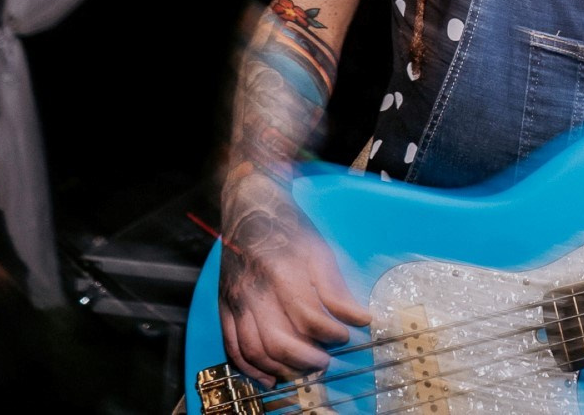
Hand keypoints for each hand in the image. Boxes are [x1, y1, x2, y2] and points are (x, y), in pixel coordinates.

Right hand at [218, 199, 371, 388]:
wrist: (249, 207)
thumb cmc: (286, 225)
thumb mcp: (319, 249)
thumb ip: (336, 288)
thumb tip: (358, 317)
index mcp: (281, 272)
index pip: (308, 318)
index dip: (331, 334)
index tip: (347, 335)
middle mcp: (254, 289)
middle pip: (279, 341)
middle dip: (307, 358)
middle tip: (326, 361)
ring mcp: (235, 300)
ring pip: (256, 350)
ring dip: (282, 367)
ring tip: (304, 369)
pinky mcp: (224, 307)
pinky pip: (233, 347)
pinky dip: (250, 368)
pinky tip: (270, 375)